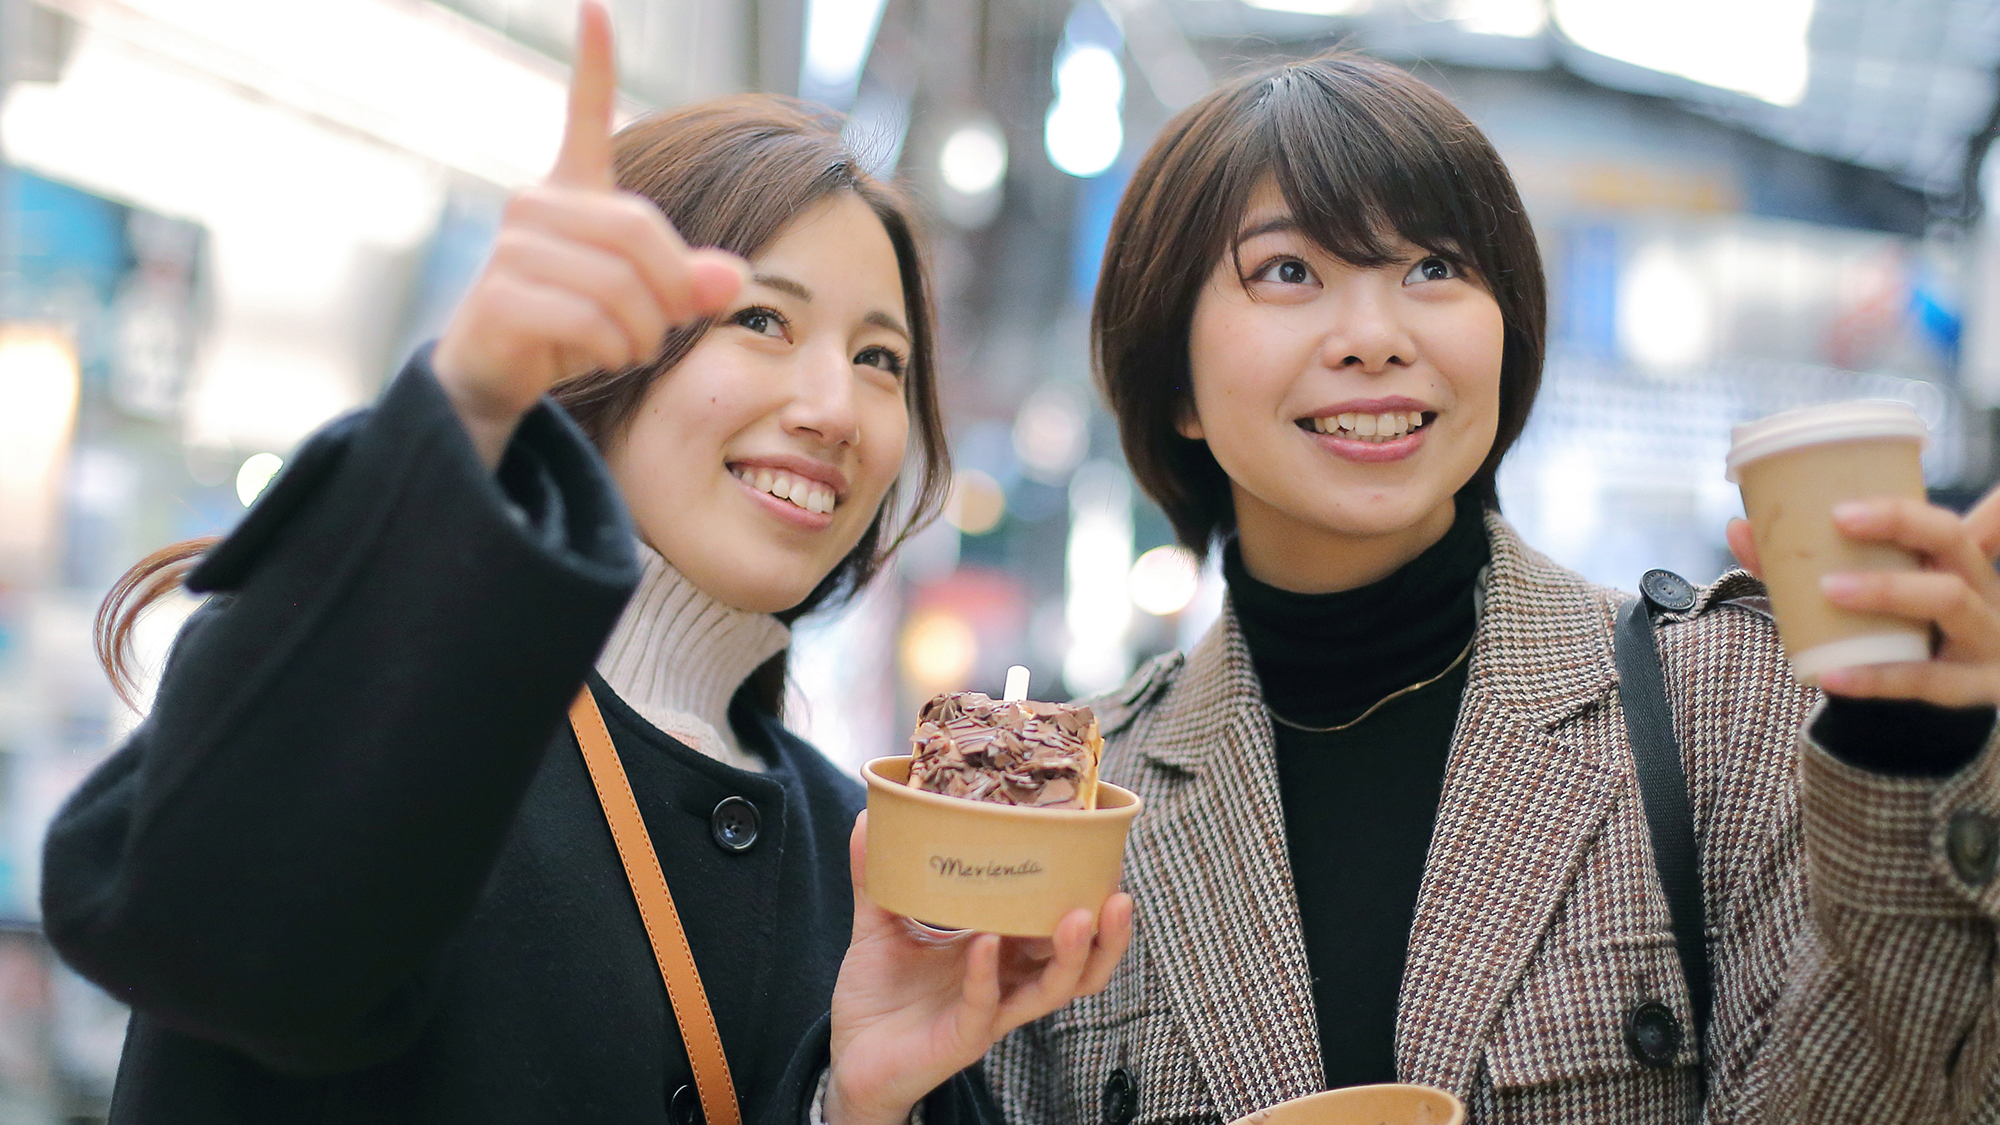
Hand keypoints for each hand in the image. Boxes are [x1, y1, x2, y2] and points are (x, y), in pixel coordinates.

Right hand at [432, 1, 745, 466]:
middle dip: (670, 290)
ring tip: (630, 346)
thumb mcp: (643, 303)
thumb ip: (690, 284)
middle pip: (640, 230)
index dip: (593, 63)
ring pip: (619, 283)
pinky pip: (589, 317)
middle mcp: (536, 203)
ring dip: (643, 331)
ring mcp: (513, 247)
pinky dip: (613, 348)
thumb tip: (736, 277)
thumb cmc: (574, 328)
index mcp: (573, 190)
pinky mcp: (501, 294)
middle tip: (666, 327)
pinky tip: (602, 356)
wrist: (499, 376)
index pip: (584, 114)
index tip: (597, 4)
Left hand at [825, 812, 1133, 1124]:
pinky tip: (986, 944)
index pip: (1057, 925)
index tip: (1103, 858)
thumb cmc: (877, 994)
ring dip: (1073, 957)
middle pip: (1079, 966)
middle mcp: (1007, 982)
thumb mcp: (880, 924)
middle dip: (1108, 935)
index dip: (1086, 897)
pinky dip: (987, 974)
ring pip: (1052, 992)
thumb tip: (869, 817)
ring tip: (1081, 918)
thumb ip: (877, 877)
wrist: (847, 1056)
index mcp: (1000, 952)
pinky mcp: (962, 1038)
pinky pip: (986, 1007)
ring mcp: (990, 1013)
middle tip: (1118, 894)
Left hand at [1728, 488, 1999, 706]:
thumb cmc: (1904, 631)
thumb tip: (1740, 528)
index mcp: (1956, 562)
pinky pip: (1929, 680)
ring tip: (1830, 588)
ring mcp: (1986, 639)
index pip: (1939, 519)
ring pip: (1949, 601)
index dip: (1903, 509)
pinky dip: (1878, 677)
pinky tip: (1833, 676)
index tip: (1839, 506)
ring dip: (1889, 588)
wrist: (1943, 695)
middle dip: (1901, 523)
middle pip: (1953, 542)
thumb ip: (1804, 564)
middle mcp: (1982, 591)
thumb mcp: (1867, 593)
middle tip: (1838, 519)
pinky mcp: (1979, 687)